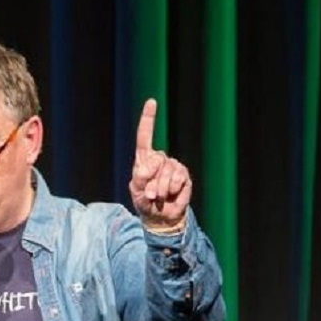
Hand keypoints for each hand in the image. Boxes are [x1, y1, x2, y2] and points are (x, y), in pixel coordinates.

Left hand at [128, 99, 191, 229]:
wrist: (160, 218)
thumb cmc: (145, 202)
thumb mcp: (136, 191)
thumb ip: (140, 178)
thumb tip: (153, 169)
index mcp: (145, 159)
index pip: (145, 136)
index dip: (148, 119)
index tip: (152, 101)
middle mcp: (160, 159)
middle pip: (155, 159)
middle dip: (150, 180)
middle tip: (149, 194)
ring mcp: (173, 166)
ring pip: (166, 172)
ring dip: (160, 188)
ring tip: (158, 197)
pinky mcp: (184, 175)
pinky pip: (178, 178)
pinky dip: (172, 189)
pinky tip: (170, 195)